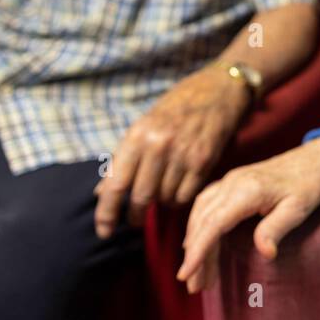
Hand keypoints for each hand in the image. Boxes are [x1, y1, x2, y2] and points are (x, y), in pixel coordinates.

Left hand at [93, 65, 251, 238]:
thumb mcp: (144, 125)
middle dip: (135, 215)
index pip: (115, 184)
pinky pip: (186, 195)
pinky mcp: (205, 161)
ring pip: (164, 199)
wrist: (219, 88)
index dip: (106, 213)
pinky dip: (179, 199)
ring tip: (162, 192)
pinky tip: (179, 188)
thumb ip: (123, 158)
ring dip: (160, 203)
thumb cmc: (177, 106)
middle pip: (141, 197)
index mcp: (137, 135)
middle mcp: (158, 145)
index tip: (103, 231)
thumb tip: (100, 193)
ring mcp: (183, 154)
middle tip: (134, 220)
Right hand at [177, 137, 319, 293]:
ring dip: (195, 243)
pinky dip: (198, 225)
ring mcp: (230, 180)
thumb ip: (277, 229)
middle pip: (202, 222)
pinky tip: (197, 242)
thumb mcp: (298, 208)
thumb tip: (265, 254)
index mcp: (248, 190)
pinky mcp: (232, 182)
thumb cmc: (309, 184)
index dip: (198, 250)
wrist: (315, 158)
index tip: (187, 273)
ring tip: (198, 273)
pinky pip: (206, 204)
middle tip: (194, 286)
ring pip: (201, 213)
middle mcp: (233, 183)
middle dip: (194, 255)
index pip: (213, 224)